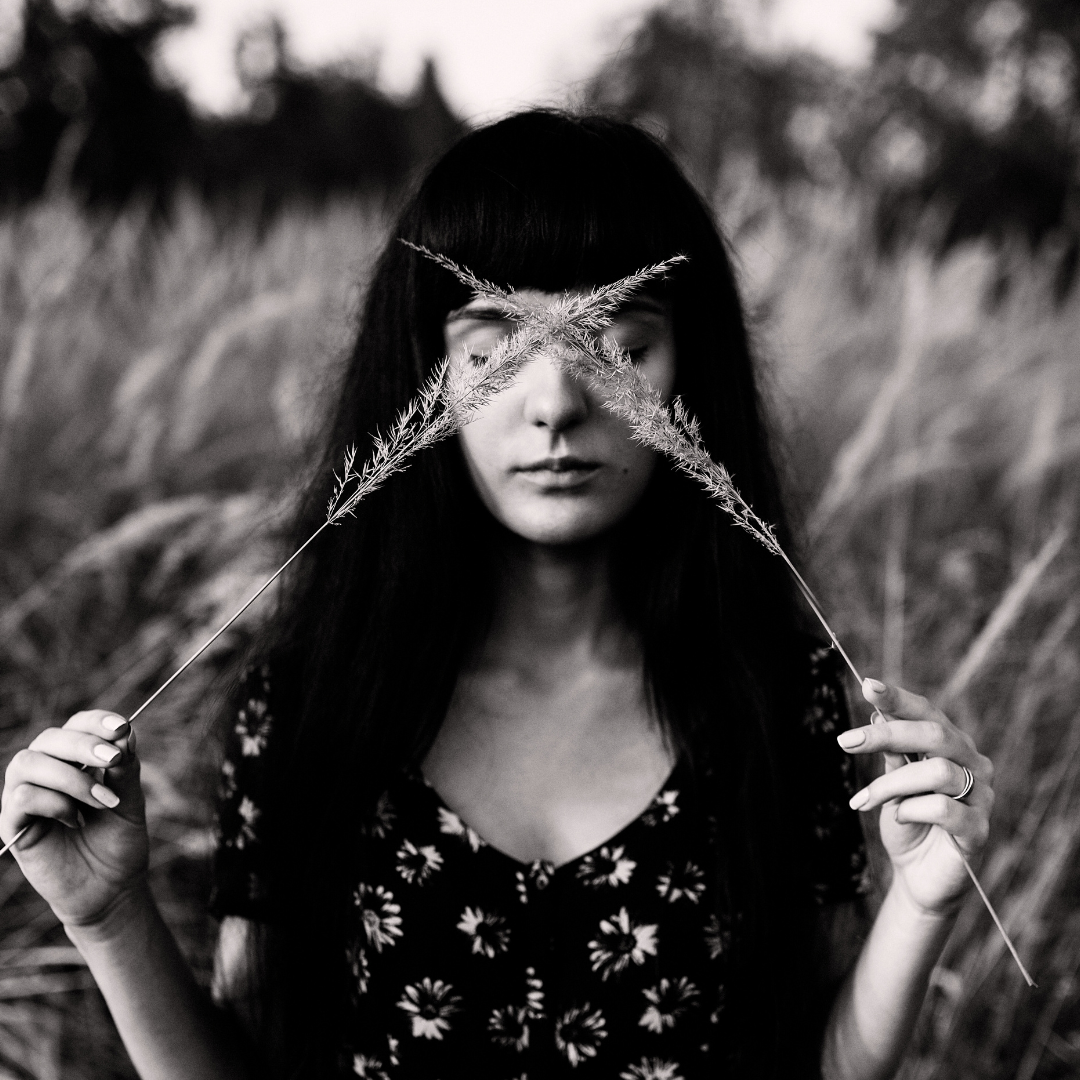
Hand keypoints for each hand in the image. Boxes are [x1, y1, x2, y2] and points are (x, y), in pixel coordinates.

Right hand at [0, 711, 148, 930]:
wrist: (110, 888)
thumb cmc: (118, 841)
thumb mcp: (130, 801)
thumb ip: (125, 769)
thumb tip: (125, 733)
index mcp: (74, 760)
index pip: (77, 725)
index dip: (96, 721)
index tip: (122, 728)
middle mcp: (45, 772)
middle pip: (50, 738)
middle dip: (84, 745)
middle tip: (114, 761)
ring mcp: (24, 797)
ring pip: (29, 762)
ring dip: (71, 778)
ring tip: (102, 802)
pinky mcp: (11, 825)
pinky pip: (21, 798)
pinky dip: (54, 804)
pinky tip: (76, 821)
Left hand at [837, 679, 993, 916]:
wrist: (917, 873)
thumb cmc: (906, 819)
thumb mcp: (892, 781)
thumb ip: (892, 750)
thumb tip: (877, 709)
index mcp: (952, 746)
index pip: (928, 712)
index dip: (899, 698)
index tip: (868, 686)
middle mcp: (974, 764)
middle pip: (935, 735)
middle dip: (885, 735)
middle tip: (844, 741)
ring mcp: (982, 797)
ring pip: (936, 772)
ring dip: (890, 784)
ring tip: (864, 800)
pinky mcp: (979, 829)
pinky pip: (944, 809)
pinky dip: (911, 810)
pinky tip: (899, 817)